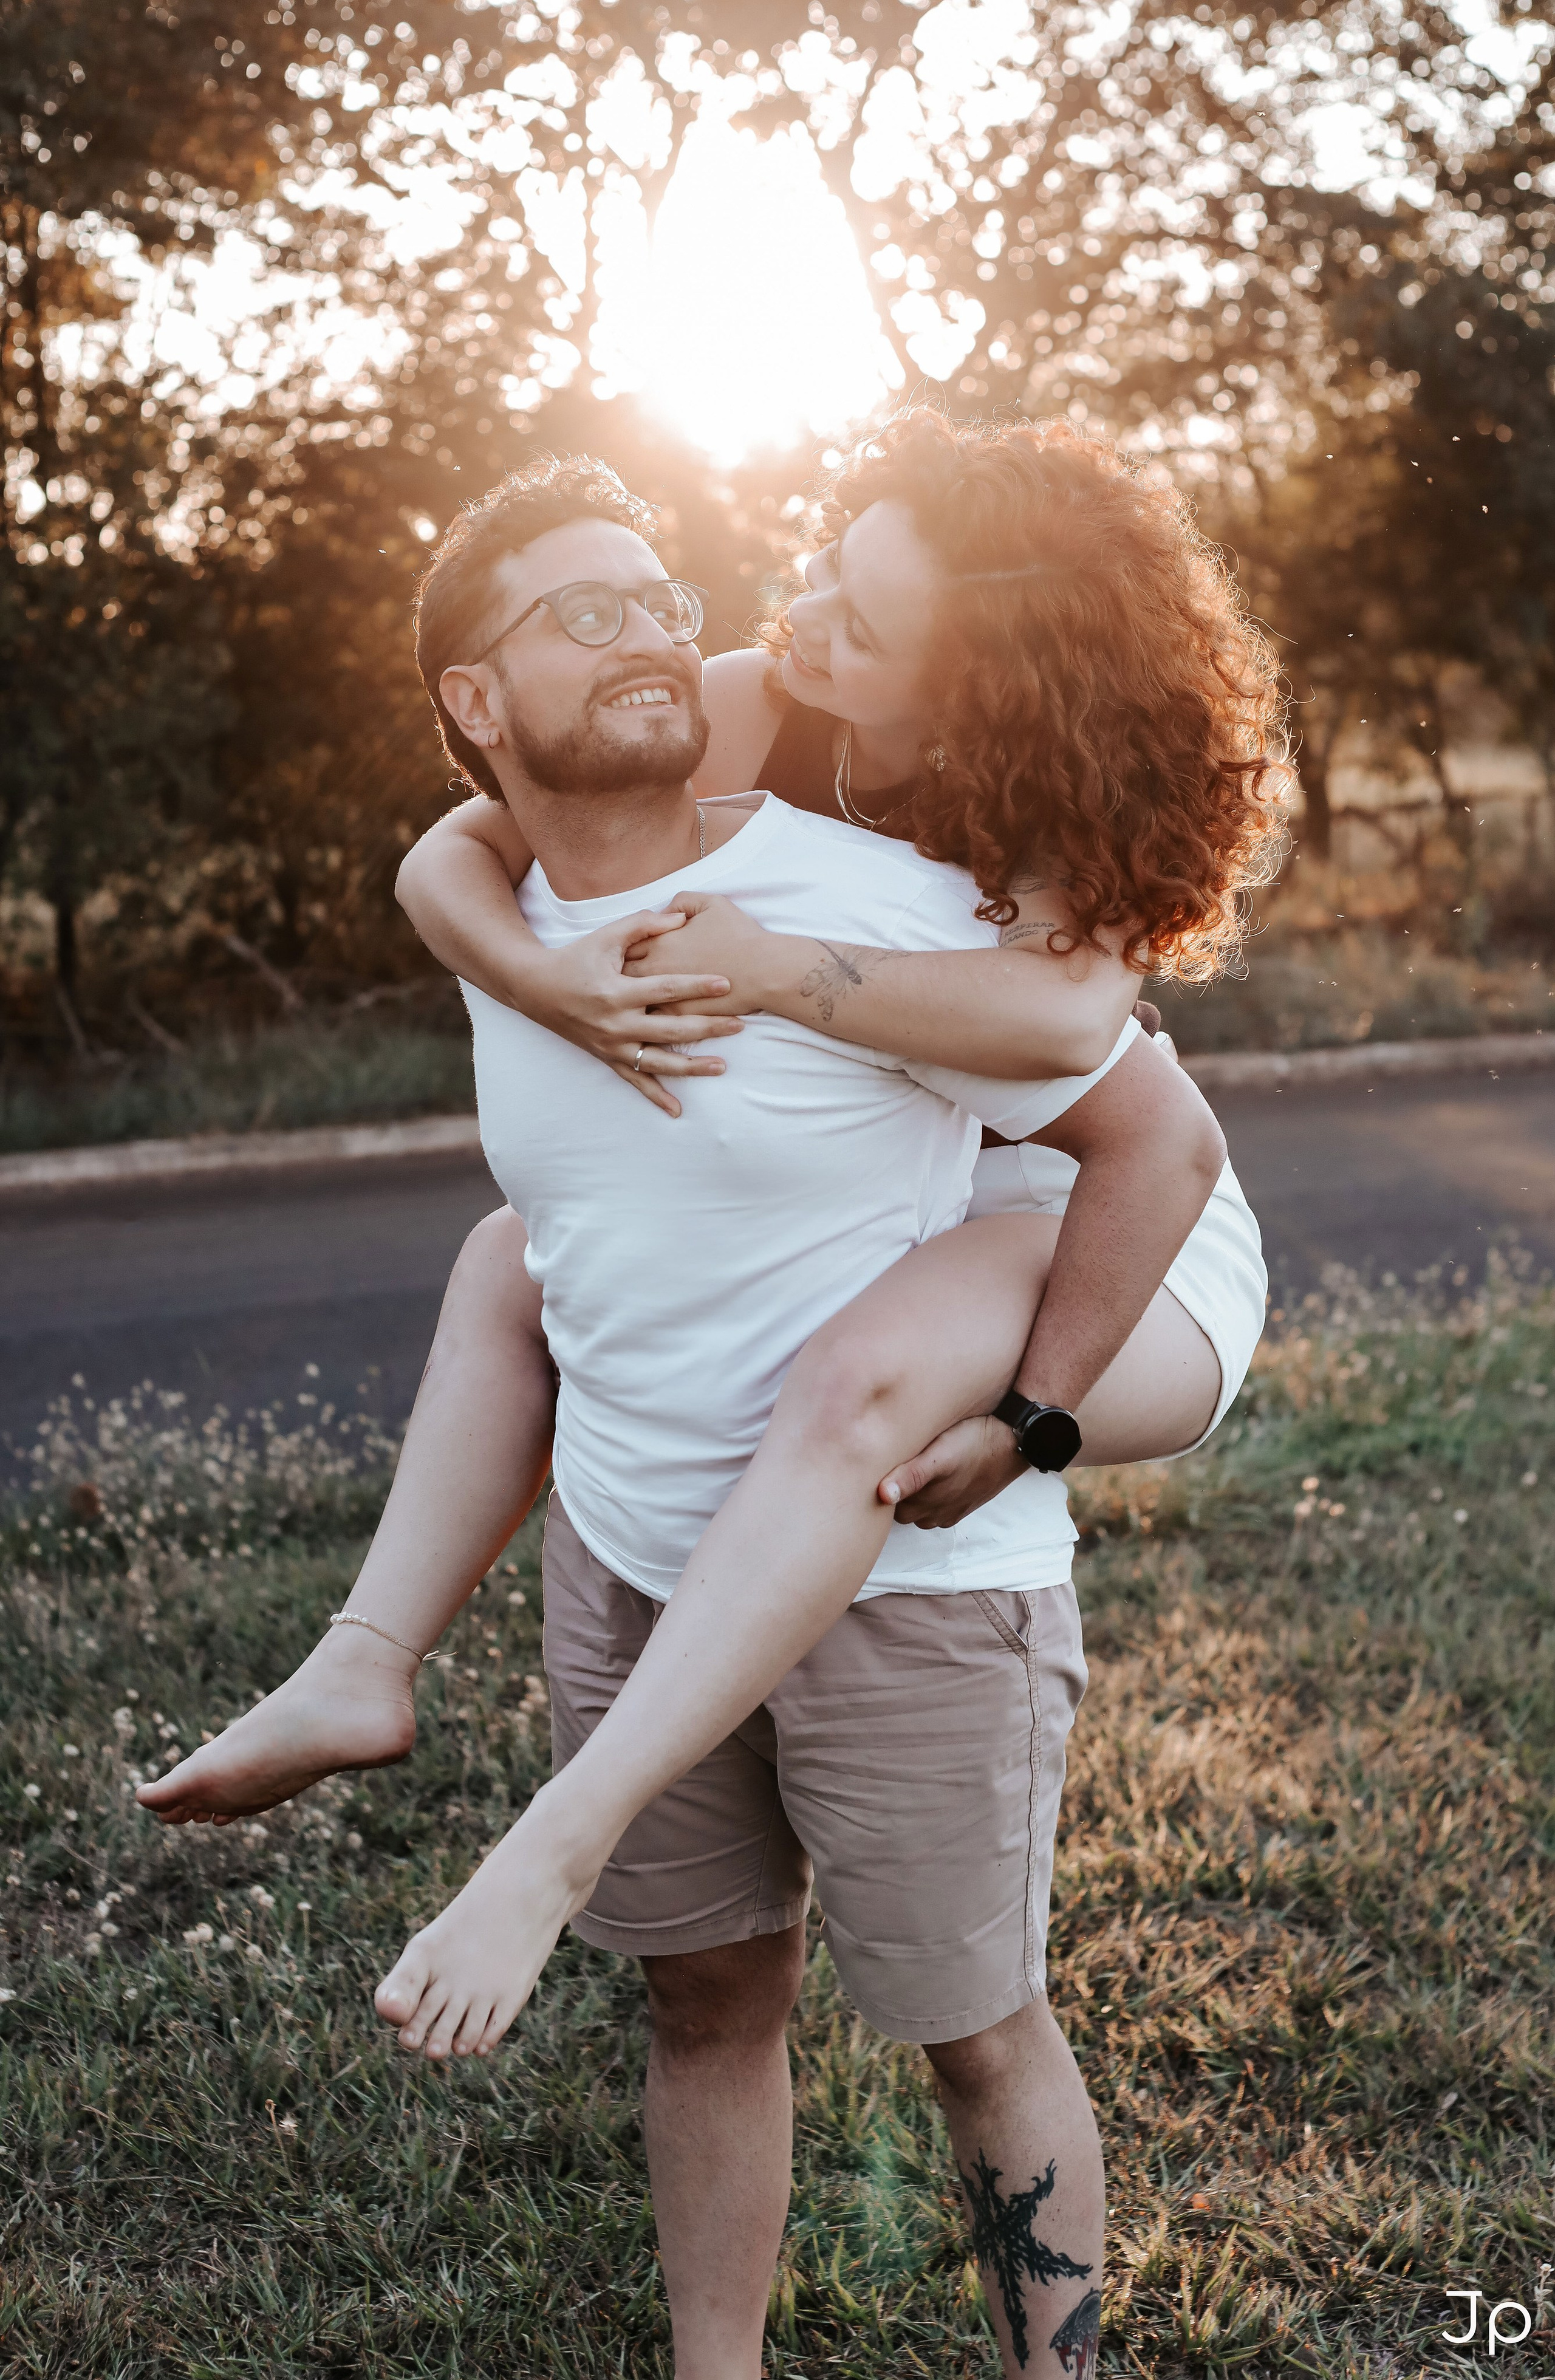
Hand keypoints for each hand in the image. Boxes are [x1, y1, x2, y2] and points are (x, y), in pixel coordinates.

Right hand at [521, 909, 743, 1117]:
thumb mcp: (606, 936)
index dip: (697, 986)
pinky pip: (634, 1081)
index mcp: (616, 991)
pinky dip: (655, 1096)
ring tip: (722, 1066)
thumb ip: (642, 925)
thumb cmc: (576, 958)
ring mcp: (612, 1045)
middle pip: (669, 1029)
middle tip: (740, 1024)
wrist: (537, 990)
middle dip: (707, 1027)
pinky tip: (677, 1110)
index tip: (727, 984)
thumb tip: (680, 916)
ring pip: (657, 1062)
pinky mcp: (607, 1058)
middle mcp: (615, 1023)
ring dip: (691, 1067)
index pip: (665, 989)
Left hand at [623, 893, 779, 1016]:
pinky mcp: (678, 1018)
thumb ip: (681, 902)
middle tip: (619, 975)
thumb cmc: (739, 935)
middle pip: (620, 976)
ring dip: (630, 999)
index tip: (624, 949)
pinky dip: (647, 1019)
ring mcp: (664, 998)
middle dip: (617, 975)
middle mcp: (654, 972)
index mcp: (658, 943)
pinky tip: (648, 1017)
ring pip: (633, 1002)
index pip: (623, 946)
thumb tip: (665, 911)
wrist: (764, 971)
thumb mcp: (710, 903)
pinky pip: (652, 1021)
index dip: (621, 948)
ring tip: (630, 997)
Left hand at [879, 1415, 1026, 1528]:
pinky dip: (933, 1495)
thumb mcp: (939, 1455)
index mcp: (925, 1502)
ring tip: (914, 1466)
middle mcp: (936, 1512)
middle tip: (894, 1462)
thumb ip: (910, 1476)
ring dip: (914, 1493)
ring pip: (920, 1509)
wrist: (1013, 1441)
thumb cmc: (974, 1442)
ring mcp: (950, 1511)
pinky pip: (938, 1509)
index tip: (879, 1465)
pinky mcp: (963, 1505)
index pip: (885, 1506)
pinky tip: (936, 1474)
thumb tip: (882, 1495)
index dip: (878, 1486)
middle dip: (895, 1491)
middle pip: (901, 1510)